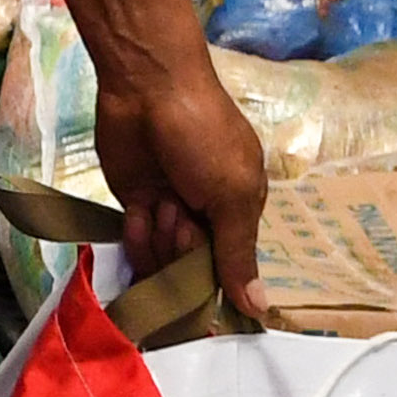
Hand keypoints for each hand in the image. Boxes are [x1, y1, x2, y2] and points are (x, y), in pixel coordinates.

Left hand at [90, 48, 273, 309]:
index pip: (231, 267)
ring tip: (162, 204)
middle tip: (181, 213)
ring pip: (164, 259)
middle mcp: (206, 215)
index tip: (205, 276)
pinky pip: (138, 242)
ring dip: (160, 240)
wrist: (147, 88)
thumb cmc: (203, 136)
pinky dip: (137, 236)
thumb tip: (260, 308)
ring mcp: (169, 209)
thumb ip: (238, 253)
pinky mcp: (137, 202)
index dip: (216, 279)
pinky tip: (140, 214)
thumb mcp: (233, 194)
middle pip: (193, 268)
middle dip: (184, 250)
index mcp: (240, 210)